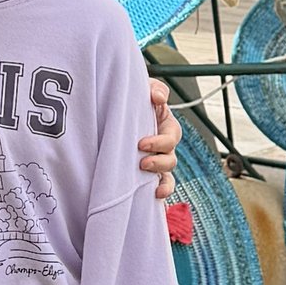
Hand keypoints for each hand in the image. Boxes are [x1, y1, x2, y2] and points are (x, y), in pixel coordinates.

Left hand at [139, 79, 179, 199]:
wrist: (113, 107)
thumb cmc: (132, 99)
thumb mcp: (143, 89)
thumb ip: (154, 89)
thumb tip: (158, 97)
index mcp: (166, 125)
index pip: (171, 136)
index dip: (160, 142)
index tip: (141, 144)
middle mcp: (164, 146)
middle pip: (171, 159)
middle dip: (158, 162)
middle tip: (141, 162)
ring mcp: (157, 160)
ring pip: (168, 175)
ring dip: (161, 179)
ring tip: (144, 177)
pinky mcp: (147, 172)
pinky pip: (161, 185)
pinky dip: (162, 191)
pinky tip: (155, 195)